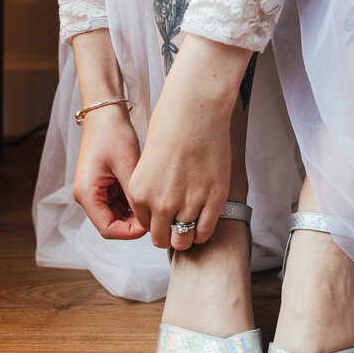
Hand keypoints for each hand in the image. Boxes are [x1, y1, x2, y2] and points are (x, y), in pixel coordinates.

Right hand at [72, 105, 145, 239]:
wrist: (105, 112)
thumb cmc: (113, 134)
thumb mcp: (127, 166)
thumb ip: (135, 196)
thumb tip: (148, 220)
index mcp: (87, 194)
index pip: (108, 229)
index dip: (130, 232)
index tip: (152, 224)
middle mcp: (87, 195)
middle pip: (112, 224)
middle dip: (134, 223)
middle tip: (158, 214)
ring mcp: (95, 190)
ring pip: (117, 214)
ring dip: (135, 212)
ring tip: (154, 202)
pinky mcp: (103, 184)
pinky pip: (119, 202)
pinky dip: (133, 202)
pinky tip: (148, 193)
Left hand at [128, 35, 251, 250]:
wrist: (195, 111)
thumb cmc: (170, 128)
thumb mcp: (147, 163)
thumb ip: (150, 191)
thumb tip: (159, 212)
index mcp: (140, 193)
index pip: (145, 225)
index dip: (156, 222)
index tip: (165, 216)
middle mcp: (161, 203)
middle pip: (162, 239)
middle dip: (169, 236)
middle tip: (177, 226)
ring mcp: (189, 203)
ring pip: (184, 241)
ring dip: (187, 237)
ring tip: (192, 225)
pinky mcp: (213, 199)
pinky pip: (206, 231)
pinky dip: (204, 232)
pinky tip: (204, 221)